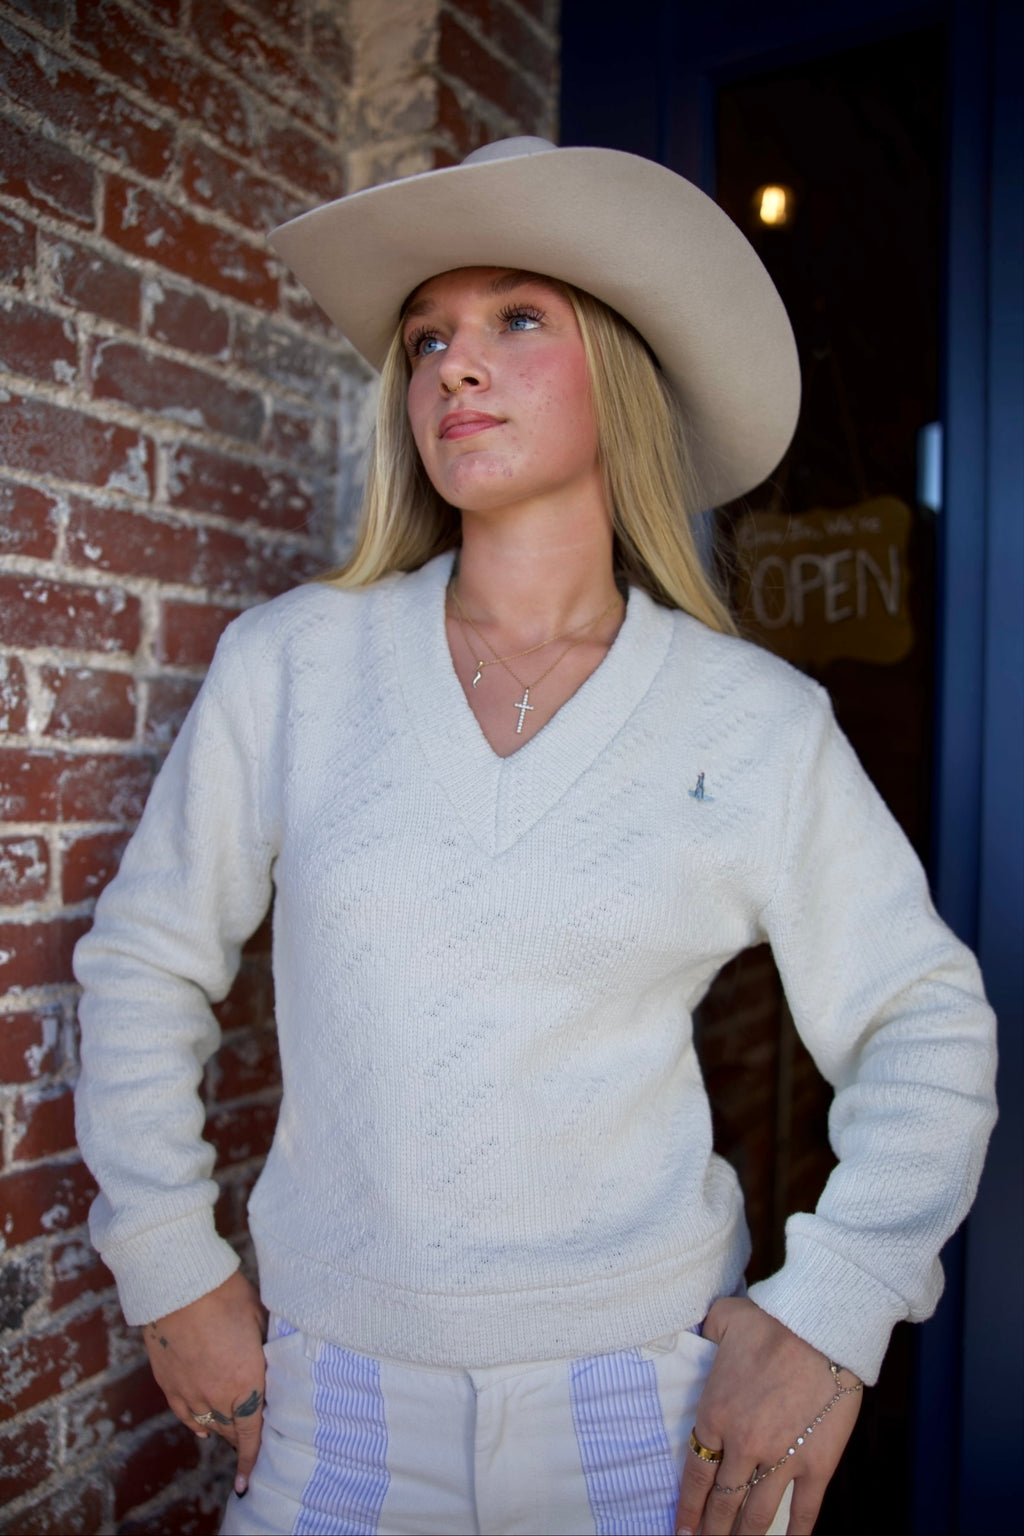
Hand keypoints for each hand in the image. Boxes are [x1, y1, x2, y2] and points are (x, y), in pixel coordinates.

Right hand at [143, 1269, 267, 1496]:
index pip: (252, 1432)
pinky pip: (183, 1414)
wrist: (179, 1283)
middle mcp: (217, 1395)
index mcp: (246, 1381)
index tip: (248, 1482)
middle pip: (231, 1430)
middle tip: (251, 1439)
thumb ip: (265, 1347)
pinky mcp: (168, 1382)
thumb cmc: (225, 1294)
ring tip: (229, 1432)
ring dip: (220, 1429)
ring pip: (206, 1425)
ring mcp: (189, 1390)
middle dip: (242, 1437)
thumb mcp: (259, 1318)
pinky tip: (199, 1429)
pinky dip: (193, 1424)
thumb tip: (272, 1358)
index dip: (251, 1459)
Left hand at [674, 1297, 861, 1535]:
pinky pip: (805, 1510)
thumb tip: (701, 1331)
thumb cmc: (770, 1321)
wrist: (820, 1328)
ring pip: (758, 1514)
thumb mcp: (723, 1320)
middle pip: (723, 1502)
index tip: (682, 1529)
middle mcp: (743, 1445)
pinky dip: (796, 1534)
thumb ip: (706, 1333)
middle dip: (712, 1531)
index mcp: (715, 1415)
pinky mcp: (817, 1465)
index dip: (688, 1508)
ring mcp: (781, 1459)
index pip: (695, 1475)